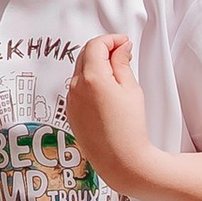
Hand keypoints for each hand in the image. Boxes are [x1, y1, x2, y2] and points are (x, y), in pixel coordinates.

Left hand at [63, 33, 153, 189]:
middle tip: (122, 54)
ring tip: (116, 74)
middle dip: (103, 50)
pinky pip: (77, 88)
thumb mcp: (131, 89)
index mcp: (92, 77)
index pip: (96, 45)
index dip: (111, 40)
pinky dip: (89, 81)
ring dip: (95, 65)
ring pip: (80, 71)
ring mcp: (71, 100)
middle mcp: (76, 87)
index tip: (123, 43)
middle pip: (85, 55)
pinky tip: (105, 90)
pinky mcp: (70, 112)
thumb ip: (122, 63)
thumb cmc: (129, 129)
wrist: (121, 160)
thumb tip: (120, 49)